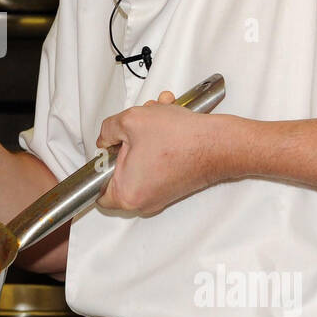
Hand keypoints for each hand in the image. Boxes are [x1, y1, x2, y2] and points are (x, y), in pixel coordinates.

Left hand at [96, 90, 227, 213]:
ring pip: (140, 160)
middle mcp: (144, 200)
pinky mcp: (174, 185)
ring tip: (155, 115)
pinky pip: (156, 162)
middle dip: (126, 141)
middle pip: (120, 170)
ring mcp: (160, 194)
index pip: (96, 189)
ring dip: (145, 135)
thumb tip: (106, 138)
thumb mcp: (130, 120)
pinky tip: (167, 121)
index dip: (99, 165)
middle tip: (133, 127)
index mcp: (127, 193)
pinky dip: (158, 142)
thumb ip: (108, 130)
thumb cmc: (181, 138)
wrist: (220, 144)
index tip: (106, 150)